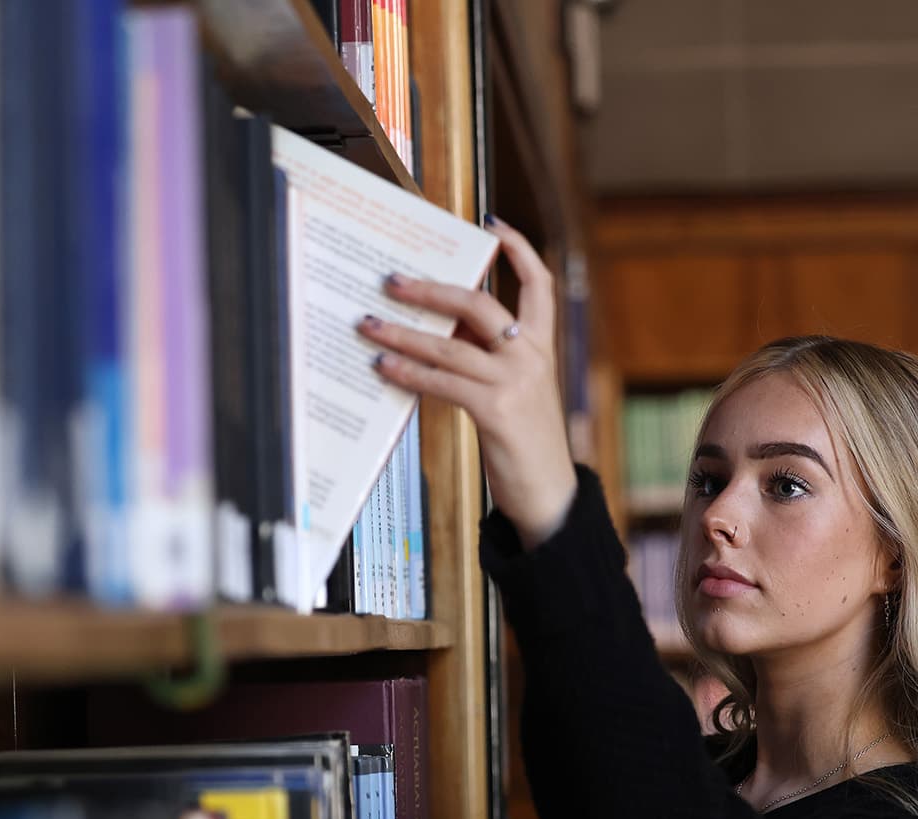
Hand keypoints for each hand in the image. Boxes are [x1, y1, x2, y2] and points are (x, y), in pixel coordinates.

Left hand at [360, 217, 578, 549]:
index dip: (519, 249)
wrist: (549, 495)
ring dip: (403, 333)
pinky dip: (409, 372)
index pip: (538, 284)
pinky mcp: (496, 410)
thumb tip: (435, 333)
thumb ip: (485, 359)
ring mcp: (515, 381)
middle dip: (430, 289)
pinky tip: (384, 365)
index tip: (492, 224)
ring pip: (450, 344)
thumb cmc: (525, 444)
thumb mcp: (513, 391)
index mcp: (540, 346)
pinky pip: (442, 382)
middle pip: (479, 303)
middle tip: (391, 280)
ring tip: (368, 325)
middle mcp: (530, 356)